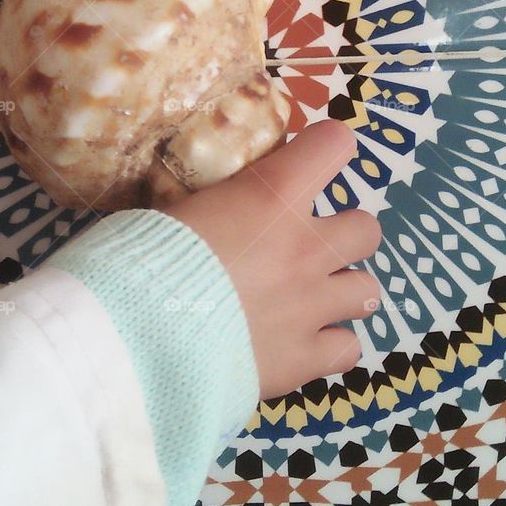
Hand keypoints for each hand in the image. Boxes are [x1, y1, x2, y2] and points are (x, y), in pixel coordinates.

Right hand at [164, 119, 381, 398]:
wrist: (138, 340)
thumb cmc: (140, 261)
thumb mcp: (172, 210)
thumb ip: (208, 204)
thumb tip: (204, 206)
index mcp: (274, 197)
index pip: (334, 145)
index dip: (326, 149)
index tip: (308, 161)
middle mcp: (306, 248)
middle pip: (366, 229)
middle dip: (343, 233)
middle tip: (308, 245)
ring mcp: (312, 307)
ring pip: (368, 291)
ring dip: (342, 290)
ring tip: (312, 298)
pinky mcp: (305, 360)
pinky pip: (348, 348)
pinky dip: (329, 344)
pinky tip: (303, 343)